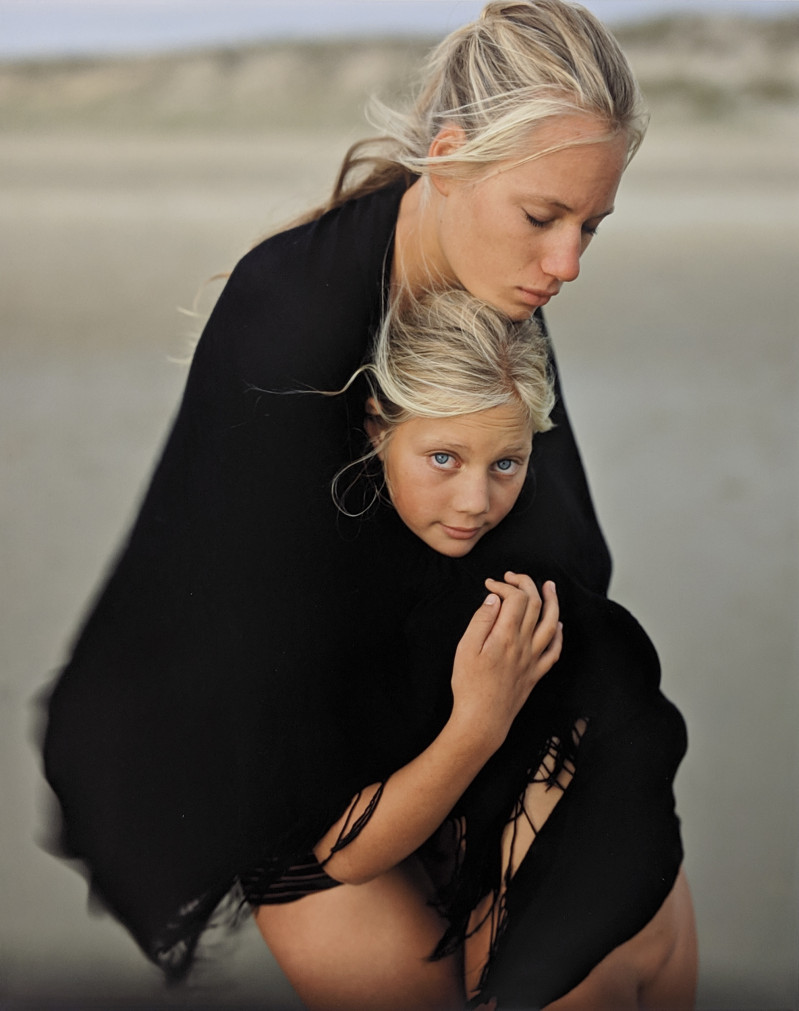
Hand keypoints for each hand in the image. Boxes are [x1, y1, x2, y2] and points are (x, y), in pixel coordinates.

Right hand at [449, 572, 561, 753]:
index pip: (515, 598)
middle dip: (526, 584)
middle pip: (535, 605)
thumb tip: (494, 598)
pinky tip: (558, 625)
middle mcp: (524, 645)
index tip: (489, 584)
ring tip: (549, 586)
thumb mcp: (466, 649)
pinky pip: (554, 650)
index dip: (504, 585)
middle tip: (513, 576)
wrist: (482, 720)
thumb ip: (481, 620)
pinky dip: (559, 634)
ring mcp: (533, 659)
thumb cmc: (469, 685)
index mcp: (506, 636)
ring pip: (551, 623)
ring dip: (552, 602)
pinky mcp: (536, 673)